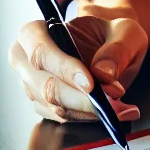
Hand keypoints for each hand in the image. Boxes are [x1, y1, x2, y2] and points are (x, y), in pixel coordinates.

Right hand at [8, 0, 149, 122]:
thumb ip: (117, 49)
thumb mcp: (124, 31)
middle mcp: (26, 61)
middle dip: (82, 99)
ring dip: (90, 110)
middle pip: (46, 87)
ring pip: (56, 107)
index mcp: (35, 32)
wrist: (108, 49)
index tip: (90, 85)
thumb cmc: (110, 35)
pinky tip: (114, 110)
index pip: (41, 52)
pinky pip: (63, 118)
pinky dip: (90, 117)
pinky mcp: (43, 106)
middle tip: (115, 99)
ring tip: (122, 106)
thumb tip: (104, 74)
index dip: (64, 69)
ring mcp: (31, 86)